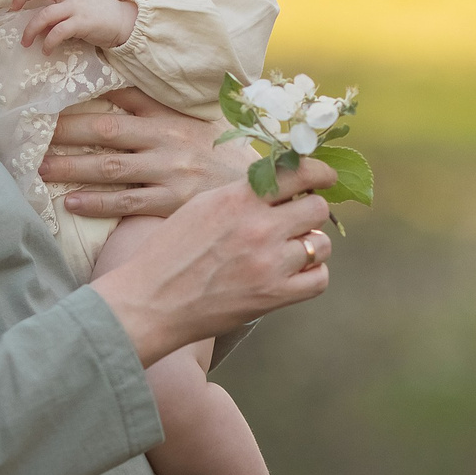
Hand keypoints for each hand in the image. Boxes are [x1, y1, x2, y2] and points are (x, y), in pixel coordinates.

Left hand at [10, 0, 137, 51]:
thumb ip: (60, 7)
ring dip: (31, 29)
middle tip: (12, 9)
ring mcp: (76, 8)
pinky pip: (58, 32)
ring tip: (25, 42)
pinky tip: (46, 50)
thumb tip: (38, 22)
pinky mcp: (82, 23)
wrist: (124, 21)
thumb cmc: (100, 13)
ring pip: (45, 14)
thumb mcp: (79, 2)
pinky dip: (48, 42)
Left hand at [42, 89, 307, 216]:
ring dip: (72, 167)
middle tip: (31, 132)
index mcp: (171, 116)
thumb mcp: (199, 120)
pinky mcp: (171, 202)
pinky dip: (96, 202)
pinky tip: (70, 202)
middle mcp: (166, 140)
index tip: (54, 95)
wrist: (266, 188)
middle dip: (66, 132)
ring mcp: (168, 172)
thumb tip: (119, 84)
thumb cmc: (226, 154)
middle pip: (106, 131)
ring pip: (110, 167)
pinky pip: (126, 202)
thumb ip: (161, 105)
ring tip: (40, 168)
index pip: (123, 98)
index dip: (88, 95)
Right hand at [91, 161, 336, 362]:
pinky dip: (312, 275)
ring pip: (322, 244)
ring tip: (289, 249)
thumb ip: (242, 195)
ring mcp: (270, 263)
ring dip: (311, 245)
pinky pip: (319, 279)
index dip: (319, 173)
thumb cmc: (169, 253)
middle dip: (309, 212)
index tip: (325, 178)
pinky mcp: (274, 296)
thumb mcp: (201, 206)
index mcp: (238, 199)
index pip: (298, 173)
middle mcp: (259, 227)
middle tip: (295, 220)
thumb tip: (281, 186)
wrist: (150, 301)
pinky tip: (295, 273)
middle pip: (316, 209)